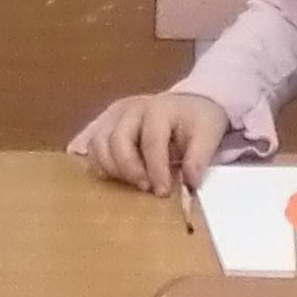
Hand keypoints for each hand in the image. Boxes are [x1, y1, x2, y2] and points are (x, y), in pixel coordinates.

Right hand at [70, 90, 231, 194]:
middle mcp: (131, 109)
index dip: (155, 169)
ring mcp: (113, 115)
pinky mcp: (104, 123)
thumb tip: (190, 182)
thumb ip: (200, 157)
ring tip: (129, 183)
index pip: (151, 141)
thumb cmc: (196, 121)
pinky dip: (91, 160)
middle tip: (145, 188)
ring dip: (110, 168)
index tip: (162, 192)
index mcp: (158, 109)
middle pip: (116, 140)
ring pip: (97, 142)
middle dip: (129, 169)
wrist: (188, 104)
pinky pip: (87, 141)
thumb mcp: (209, 134)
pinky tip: (102, 175)